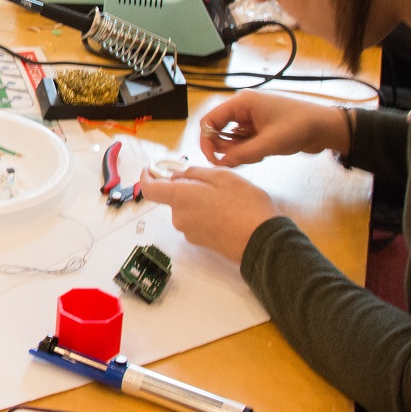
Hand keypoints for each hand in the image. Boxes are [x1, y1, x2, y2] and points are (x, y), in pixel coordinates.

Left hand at [140, 166, 281, 263]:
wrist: (263, 242)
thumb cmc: (245, 205)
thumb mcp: (223, 176)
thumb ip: (196, 172)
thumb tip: (178, 176)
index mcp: (180, 198)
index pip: (150, 189)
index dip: (147, 177)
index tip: (150, 169)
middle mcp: (179, 217)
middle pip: (174, 197)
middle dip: (188, 186)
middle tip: (215, 181)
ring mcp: (189, 232)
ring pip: (187, 208)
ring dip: (199, 200)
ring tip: (227, 198)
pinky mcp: (201, 242)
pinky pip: (196, 221)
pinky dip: (206, 213)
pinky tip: (228, 213)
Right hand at [198, 90, 352, 166]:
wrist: (326, 128)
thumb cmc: (299, 128)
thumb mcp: (269, 143)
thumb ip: (243, 154)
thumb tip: (220, 163)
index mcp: (242, 103)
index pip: (210, 120)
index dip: (207, 140)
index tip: (213, 160)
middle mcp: (243, 109)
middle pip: (219, 130)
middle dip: (225, 148)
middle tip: (240, 160)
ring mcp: (251, 119)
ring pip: (231, 138)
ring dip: (239, 151)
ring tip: (258, 155)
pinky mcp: (259, 128)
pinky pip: (243, 141)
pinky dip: (249, 151)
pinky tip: (264, 153)